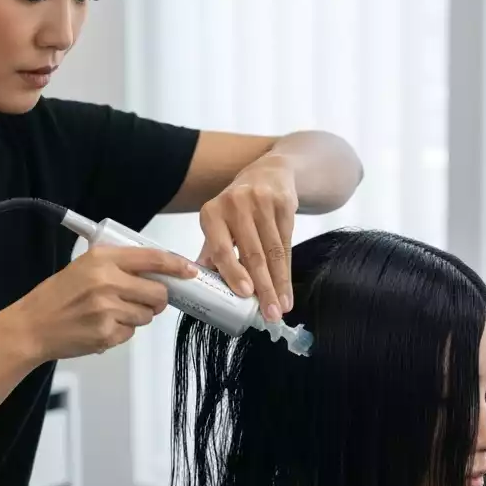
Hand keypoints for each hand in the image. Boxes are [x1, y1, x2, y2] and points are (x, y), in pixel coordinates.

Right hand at [5, 245, 196, 362]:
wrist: (32, 326)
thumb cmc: (57, 296)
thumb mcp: (84, 266)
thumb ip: (118, 265)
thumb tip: (157, 271)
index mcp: (102, 259)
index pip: (152, 258)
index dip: (176, 264)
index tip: (189, 271)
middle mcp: (107, 281)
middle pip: (158, 291)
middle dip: (157, 298)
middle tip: (144, 300)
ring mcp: (108, 309)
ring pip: (147, 315)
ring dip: (137, 316)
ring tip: (111, 313)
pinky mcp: (107, 333)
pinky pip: (131, 333)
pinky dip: (122, 331)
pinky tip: (101, 326)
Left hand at [198, 155, 298, 322]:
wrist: (270, 172)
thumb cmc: (238, 207)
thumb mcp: (219, 223)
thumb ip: (211, 252)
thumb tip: (198, 285)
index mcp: (212, 212)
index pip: (221, 248)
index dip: (234, 272)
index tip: (245, 295)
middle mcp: (235, 204)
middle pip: (252, 253)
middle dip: (262, 288)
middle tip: (269, 314)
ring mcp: (262, 202)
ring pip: (272, 252)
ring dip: (278, 284)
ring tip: (280, 309)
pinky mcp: (284, 204)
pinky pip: (287, 244)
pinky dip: (287, 271)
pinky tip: (287, 290)